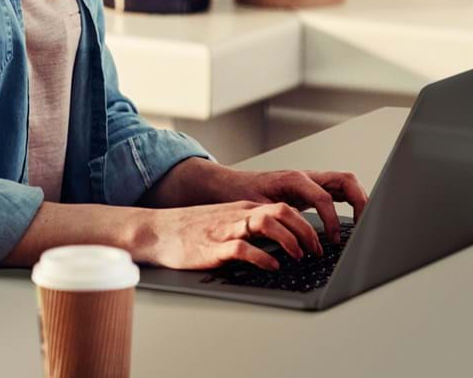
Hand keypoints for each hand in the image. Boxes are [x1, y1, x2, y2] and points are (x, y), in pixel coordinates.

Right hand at [133, 200, 325, 271]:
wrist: (156, 230)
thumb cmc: (189, 230)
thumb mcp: (224, 222)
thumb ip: (247, 227)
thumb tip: (276, 240)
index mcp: (242, 209)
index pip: (283, 207)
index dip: (305, 223)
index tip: (317, 241)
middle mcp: (238, 215)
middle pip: (281, 211)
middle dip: (304, 230)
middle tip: (316, 250)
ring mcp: (226, 230)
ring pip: (265, 223)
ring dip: (288, 240)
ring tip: (299, 256)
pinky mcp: (213, 247)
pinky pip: (243, 248)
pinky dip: (262, 256)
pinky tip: (272, 265)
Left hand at [201, 165, 368, 244]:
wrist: (232, 184)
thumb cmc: (242, 193)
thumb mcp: (257, 209)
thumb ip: (275, 220)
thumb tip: (290, 239)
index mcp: (294, 179)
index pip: (324, 198)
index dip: (332, 221)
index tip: (333, 241)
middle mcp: (306, 176)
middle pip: (345, 181)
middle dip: (360, 202)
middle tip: (363, 226)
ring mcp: (311, 180)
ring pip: (345, 183)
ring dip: (359, 200)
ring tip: (363, 224)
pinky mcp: (311, 187)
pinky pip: (338, 190)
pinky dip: (350, 201)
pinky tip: (351, 219)